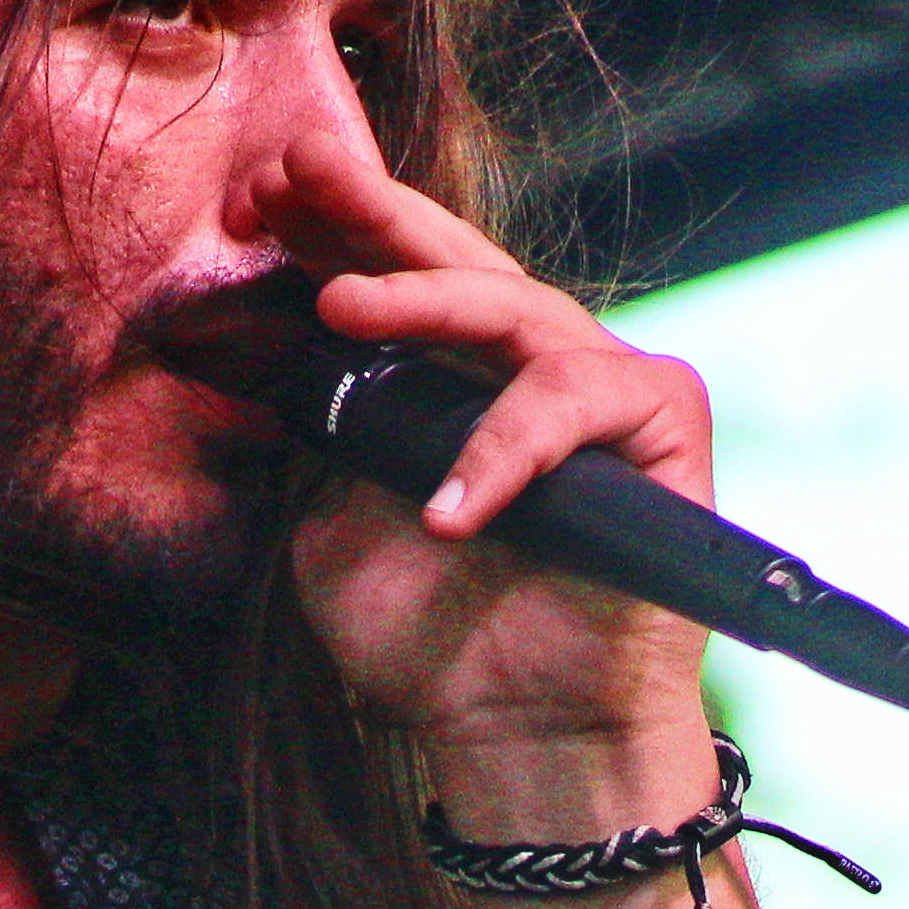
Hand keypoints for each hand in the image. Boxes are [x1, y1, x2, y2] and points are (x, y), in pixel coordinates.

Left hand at [255, 132, 721, 808]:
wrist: (519, 736)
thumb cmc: (433, 643)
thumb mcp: (337, 526)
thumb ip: (322, 440)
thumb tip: (277, 357)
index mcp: (445, 378)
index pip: (387, 277)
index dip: (325, 230)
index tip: (249, 197)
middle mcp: (522, 365)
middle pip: (450, 259)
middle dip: (368, 209)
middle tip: (294, 172)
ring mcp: (594, 387)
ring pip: (514, 307)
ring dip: (421, 298)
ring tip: (338, 307)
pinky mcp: (660, 425)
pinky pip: (576, 401)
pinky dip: (506, 450)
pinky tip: (448, 513)